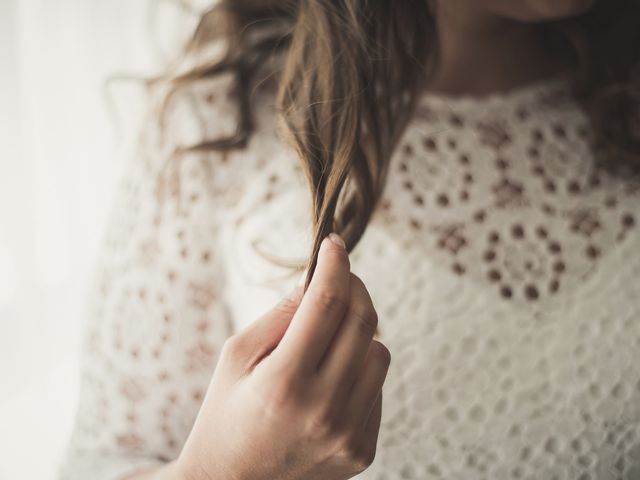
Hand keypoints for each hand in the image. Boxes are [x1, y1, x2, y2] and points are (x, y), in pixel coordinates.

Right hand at [174, 234, 389, 479]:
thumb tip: (316, 280)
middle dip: (354, 286)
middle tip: (338, 277)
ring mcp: (349, 433)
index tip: (333, 244)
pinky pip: (376, 387)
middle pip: (363, 321)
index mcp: (284, 381)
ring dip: (358, 332)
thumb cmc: (224, 414)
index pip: (326, 303)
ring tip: (326, 341)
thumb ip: (279, 316)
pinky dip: (358, 369)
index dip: (334, 264)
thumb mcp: (236, 357)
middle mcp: (324, 409)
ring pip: (379, 351)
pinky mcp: (363, 449)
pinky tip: (330, 380)